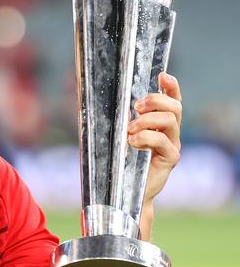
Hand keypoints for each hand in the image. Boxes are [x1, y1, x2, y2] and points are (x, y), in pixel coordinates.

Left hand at [127, 72, 181, 203]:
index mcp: (160, 123)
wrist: (122, 190)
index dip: (171, 86)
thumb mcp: (115, 134)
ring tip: (129, 130)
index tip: (162, 76)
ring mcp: (172, 145)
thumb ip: (115, 118)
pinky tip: (132, 143)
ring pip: (169, 121)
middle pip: (174, 107)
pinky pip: (163, 141)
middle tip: (135, 108)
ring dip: (146, 120)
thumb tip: (92, 95)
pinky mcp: (170, 159)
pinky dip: (146, 138)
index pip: (172, 100)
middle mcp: (170, 132)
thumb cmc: (117, 160)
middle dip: (155, 101)